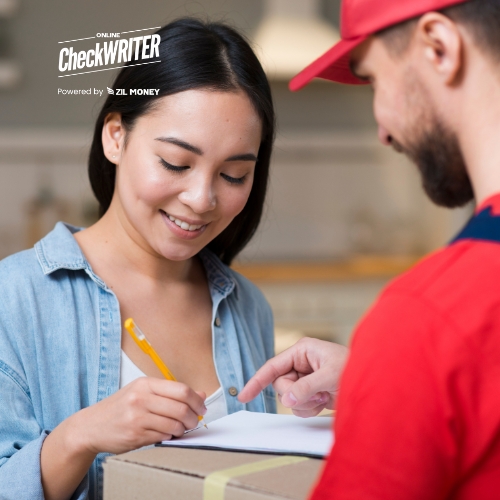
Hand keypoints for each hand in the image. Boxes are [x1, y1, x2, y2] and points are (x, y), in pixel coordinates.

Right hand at [75, 377, 206, 454]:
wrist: (91, 426)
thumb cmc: (121, 407)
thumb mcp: (143, 392)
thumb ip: (171, 393)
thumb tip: (201, 395)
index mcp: (145, 384)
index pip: (181, 390)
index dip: (196, 400)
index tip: (201, 408)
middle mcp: (141, 398)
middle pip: (181, 407)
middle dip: (192, 417)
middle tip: (194, 422)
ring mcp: (137, 417)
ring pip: (174, 424)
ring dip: (182, 430)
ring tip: (180, 429)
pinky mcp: (135, 435)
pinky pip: (162, 437)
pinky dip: (169, 437)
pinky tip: (166, 434)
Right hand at [238, 338, 347, 416]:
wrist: (371, 384)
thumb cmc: (354, 369)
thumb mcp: (329, 376)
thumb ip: (305, 387)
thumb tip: (285, 399)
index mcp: (302, 351)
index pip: (272, 366)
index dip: (257, 381)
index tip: (243, 396)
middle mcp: (300, 363)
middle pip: (280, 385)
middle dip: (295, 394)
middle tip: (315, 394)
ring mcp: (304, 378)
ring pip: (288, 397)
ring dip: (304, 403)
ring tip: (323, 397)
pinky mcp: (310, 391)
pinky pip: (297, 405)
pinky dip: (308, 408)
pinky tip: (323, 402)